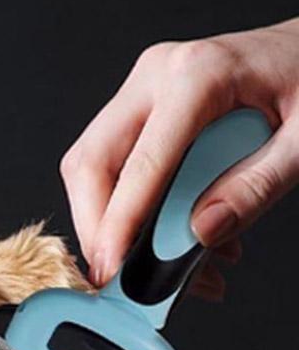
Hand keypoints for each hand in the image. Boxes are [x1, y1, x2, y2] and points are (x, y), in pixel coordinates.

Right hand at [60, 17, 298, 297]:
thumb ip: (257, 186)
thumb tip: (202, 233)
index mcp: (198, 75)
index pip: (140, 163)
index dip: (119, 224)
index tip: (112, 269)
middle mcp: (157, 77)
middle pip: (91, 163)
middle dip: (96, 228)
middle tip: (115, 275)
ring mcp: (143, 93)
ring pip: (90, 169)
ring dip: (109, 225)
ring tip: (159, 262)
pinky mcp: (140, 112)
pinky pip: (112, 169)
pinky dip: (129, 213)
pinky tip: (168, 236)